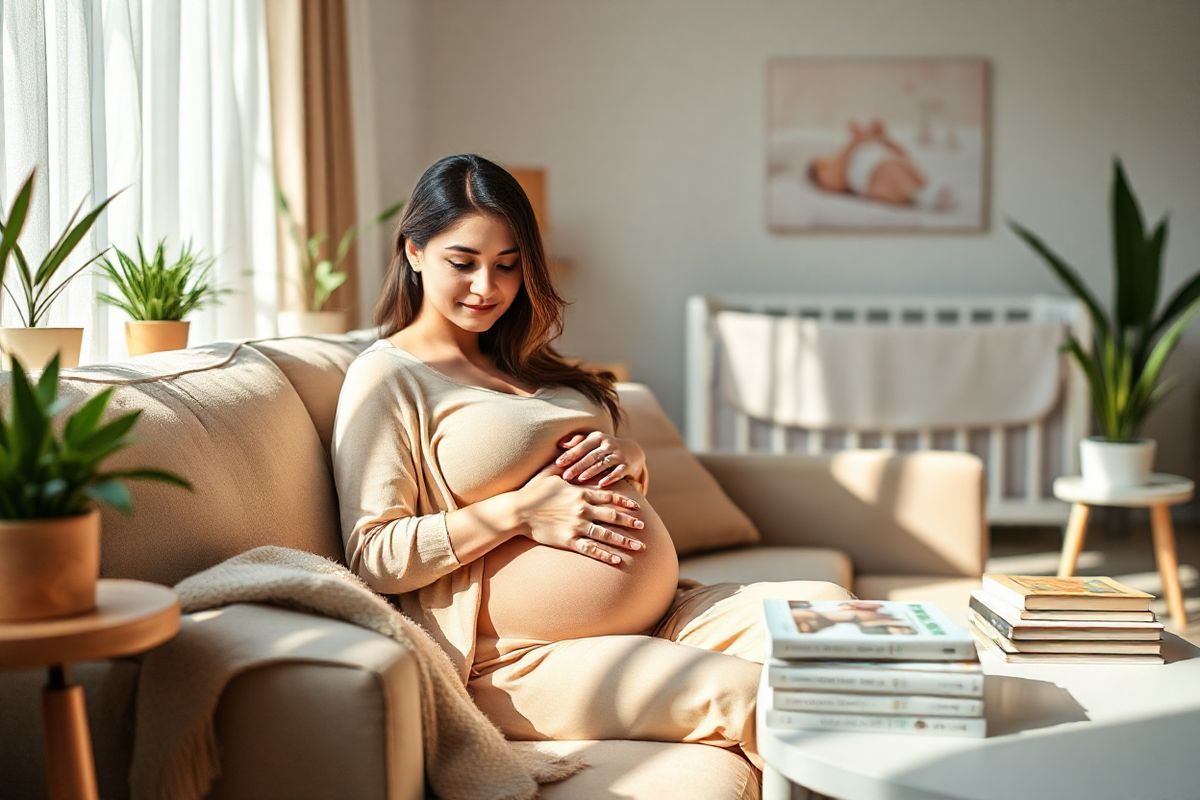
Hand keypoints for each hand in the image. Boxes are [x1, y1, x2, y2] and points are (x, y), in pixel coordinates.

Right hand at [515, 466, 646, 564]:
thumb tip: (569, 447)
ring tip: (639, 547)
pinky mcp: (568, 540)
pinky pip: (591, 549)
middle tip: (644, 526)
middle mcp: (583, 509)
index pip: (610, 496)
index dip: (626, 502)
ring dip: (624, 541)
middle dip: (630, 522)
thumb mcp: (550, 472)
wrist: (518, 511)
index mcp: (581, 492)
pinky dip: (605, 555)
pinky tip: (617, 560)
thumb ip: (565, 462)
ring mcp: (577, 526)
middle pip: (613, 516)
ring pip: (606, 535)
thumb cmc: (533, 490)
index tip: (638, 506)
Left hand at [556, 431, 645, 488]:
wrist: (632, 451)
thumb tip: (561, 444)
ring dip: (592, 471)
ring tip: (580, 479)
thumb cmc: (605, 447)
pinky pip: (618, 472)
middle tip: (566, 476)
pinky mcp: (627, 465)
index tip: (558, 463)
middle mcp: (608, 444)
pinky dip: (610, 478)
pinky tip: (601, 484)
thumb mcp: (593, 441)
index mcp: (597, 437)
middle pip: (591, 456)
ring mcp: (618, 455)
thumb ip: (577, 442)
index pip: (582, 446)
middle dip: (578, 466)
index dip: (570, 454)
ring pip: (603, 463)